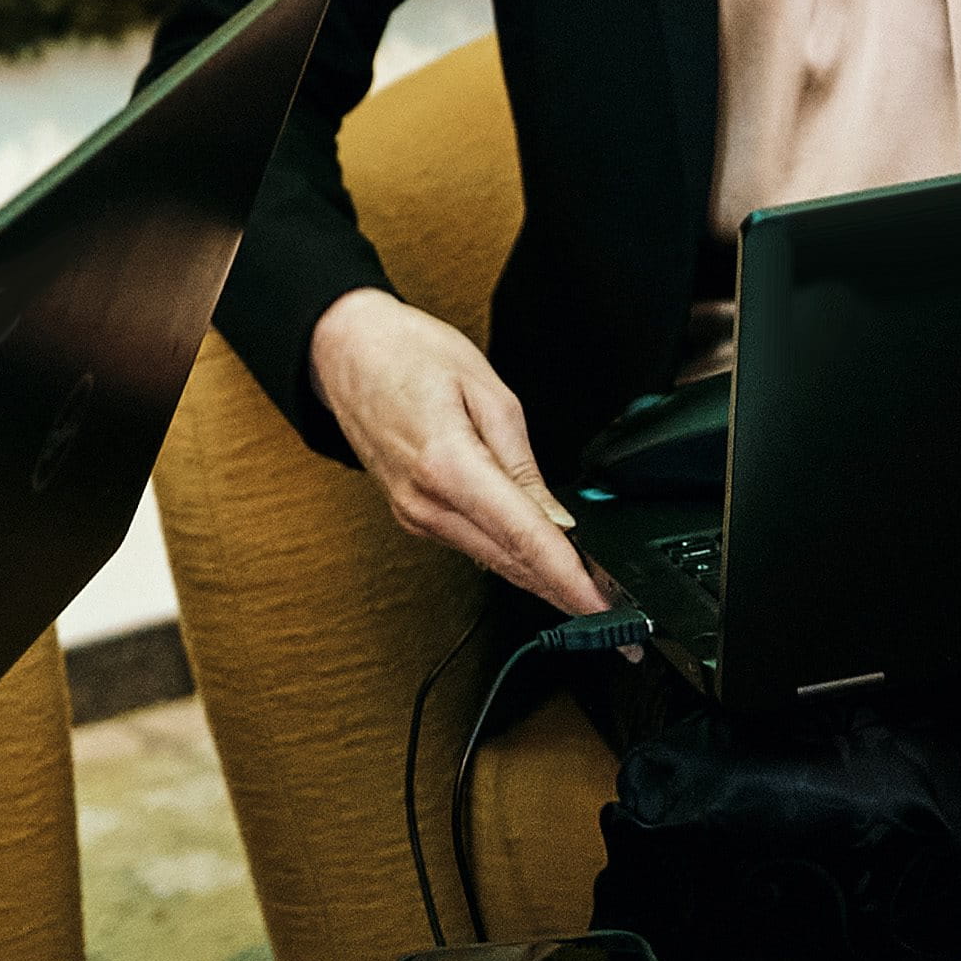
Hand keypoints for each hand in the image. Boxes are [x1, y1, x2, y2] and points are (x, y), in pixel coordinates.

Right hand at [311, 287, 606, 615]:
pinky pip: (472, 546)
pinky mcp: (412, 516)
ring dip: (541, 579)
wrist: (342, 349)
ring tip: (590, 592)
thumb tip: (556, 519)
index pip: (522, 536)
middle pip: (510, 562)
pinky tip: (540, 562)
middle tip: (618, 610)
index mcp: (446, 465)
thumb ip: (523, 463)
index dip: (569, 577)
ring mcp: (414, 515)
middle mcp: (425, 503)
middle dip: (566, 590)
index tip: (604, 604)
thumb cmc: (407, 354)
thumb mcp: (486, 391)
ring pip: (492, 561)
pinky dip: (510, 558)